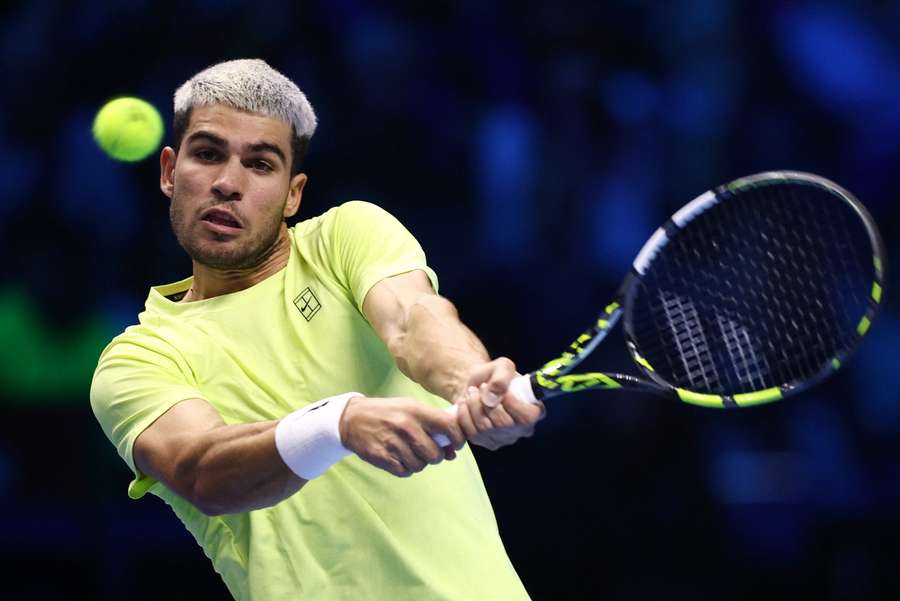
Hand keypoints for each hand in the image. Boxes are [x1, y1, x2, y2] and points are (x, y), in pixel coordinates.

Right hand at [339, 396, 465, 476]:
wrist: (352, 418)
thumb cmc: (388, 413)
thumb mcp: (411, 408)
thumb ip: (434, 424)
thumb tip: (452, 451)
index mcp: (416, 411)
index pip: (449, 426)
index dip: (458, 438)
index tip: (456, 444)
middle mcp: (406, 426)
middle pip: (435, 454)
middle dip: (436, 456)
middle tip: (428, 451)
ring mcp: (393, 442)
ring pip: (420, 465)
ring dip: (419, 463)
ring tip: (410, 452)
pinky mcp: (382, 457)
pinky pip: (405, 472)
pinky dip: (406, 468)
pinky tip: (400, 458)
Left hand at [455, 358, 545, 450]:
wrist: (475, 386)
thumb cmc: (494, 376)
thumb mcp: (502, 366)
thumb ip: (502, 377)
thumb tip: (492, 397)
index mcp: (533, 411)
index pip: (527, 418)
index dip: (511, 403)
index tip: (499, 388)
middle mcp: (521, 430)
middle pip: (502, 424)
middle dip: (486, 402)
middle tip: (480, 387)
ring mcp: (503, 439)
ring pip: (485, 428)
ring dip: (473, 406)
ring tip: (471, 392)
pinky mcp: (485, 443)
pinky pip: (472, 433)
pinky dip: (464, 415)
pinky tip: (465, 404)